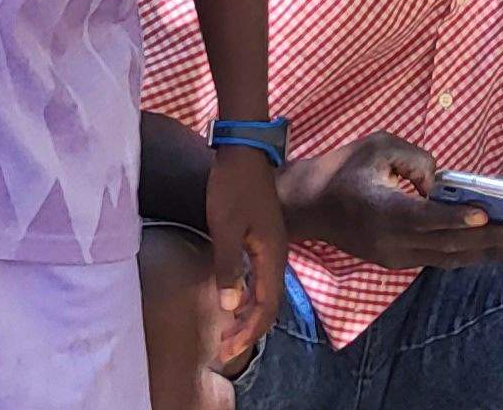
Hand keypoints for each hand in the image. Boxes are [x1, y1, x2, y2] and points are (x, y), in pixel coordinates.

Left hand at [204, 144, 288, 363]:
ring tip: (228, 332)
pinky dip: (247, 296)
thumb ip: (228, 266)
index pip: (266, 307)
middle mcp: (278, 256)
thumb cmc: (232, 187)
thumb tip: (231, 305)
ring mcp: (272, 247)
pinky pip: (260, 279)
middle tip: (224, 350)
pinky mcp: (263, 240)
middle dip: (248, 330)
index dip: (248, 331)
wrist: (243, 151)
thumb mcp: (225, 227)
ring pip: (265, 292)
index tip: (228, 348)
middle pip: (269, 305)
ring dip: (248, 315)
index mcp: (272, 256)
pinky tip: (232, 300)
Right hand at [284, 133, 502, 270]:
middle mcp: (390, 241)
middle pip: (445, 244)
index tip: (484, 215)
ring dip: (485, 253)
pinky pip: (437, 259)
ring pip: (446, 258)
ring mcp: (394, 257)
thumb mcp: (377, 146)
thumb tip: (442, 183)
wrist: (308, 207)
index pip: (423, 217)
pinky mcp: (396, 262)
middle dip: (488, 240)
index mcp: (381, 209)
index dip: (455, 217)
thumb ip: (416, 159)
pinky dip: (466, 254)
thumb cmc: (344, 169)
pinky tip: (492, 249)